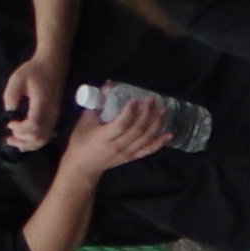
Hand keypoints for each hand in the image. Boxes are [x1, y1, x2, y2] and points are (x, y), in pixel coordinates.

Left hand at [1, 51, 72, 150]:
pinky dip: (35, 140)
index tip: (9, 123)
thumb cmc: (35, 69)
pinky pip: (47, 135)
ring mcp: (55, 116)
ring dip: (29, 144)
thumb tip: (9, 111)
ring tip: (14, 141)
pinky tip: (25, 138)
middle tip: (9, 138)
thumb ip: (11, 94)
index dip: (20, 130)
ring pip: (45, 139)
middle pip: (40, 137)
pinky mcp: (55, 116)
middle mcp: (51, 113)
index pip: (34, 126)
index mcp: (42, 103)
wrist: (53, 63)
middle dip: (23, 141)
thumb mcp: (18, 77)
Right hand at [62, 85, 178, 177]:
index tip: (135, 99)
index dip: (129, 112)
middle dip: (146, 114)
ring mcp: (126, 153)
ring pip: (144, 139)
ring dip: (155, 125)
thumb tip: (109, 85)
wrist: (83, 165)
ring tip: (162, 111)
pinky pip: (148, 150)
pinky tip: (168, 134)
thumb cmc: (81, 140)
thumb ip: (96, 103)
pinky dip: (159, 143)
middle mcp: (117, 146)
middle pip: (136, 131)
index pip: (120, 125)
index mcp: (103, 137)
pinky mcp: (131, 158)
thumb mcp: (84, 121)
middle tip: (151, 100)